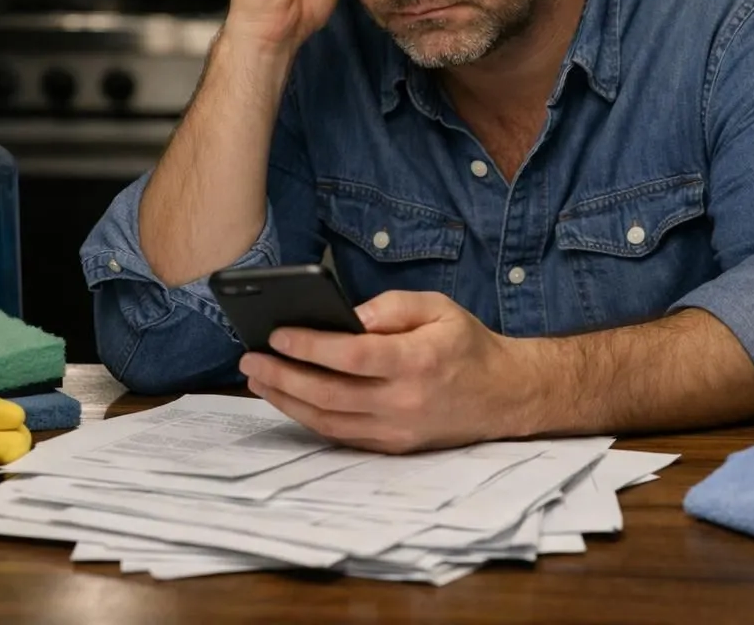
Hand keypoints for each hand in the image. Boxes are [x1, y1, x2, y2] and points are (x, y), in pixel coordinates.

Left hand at [239, 291, 531, 453]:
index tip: (277, 333)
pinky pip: (340, 435)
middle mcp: (405, 401)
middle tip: (250, 357)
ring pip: (328, 420)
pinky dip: (308, 417)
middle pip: (330, 393)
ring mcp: (397, 431)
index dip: (310, 346)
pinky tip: (287, 398)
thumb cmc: (466, 344)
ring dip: (286, 400)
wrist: (503, 395)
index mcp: (418, 361)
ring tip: (258, 377)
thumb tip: (346, 316)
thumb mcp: (438, 307)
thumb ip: (392, 307)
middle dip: (283, 375)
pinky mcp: (392, 446)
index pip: (352, 356)